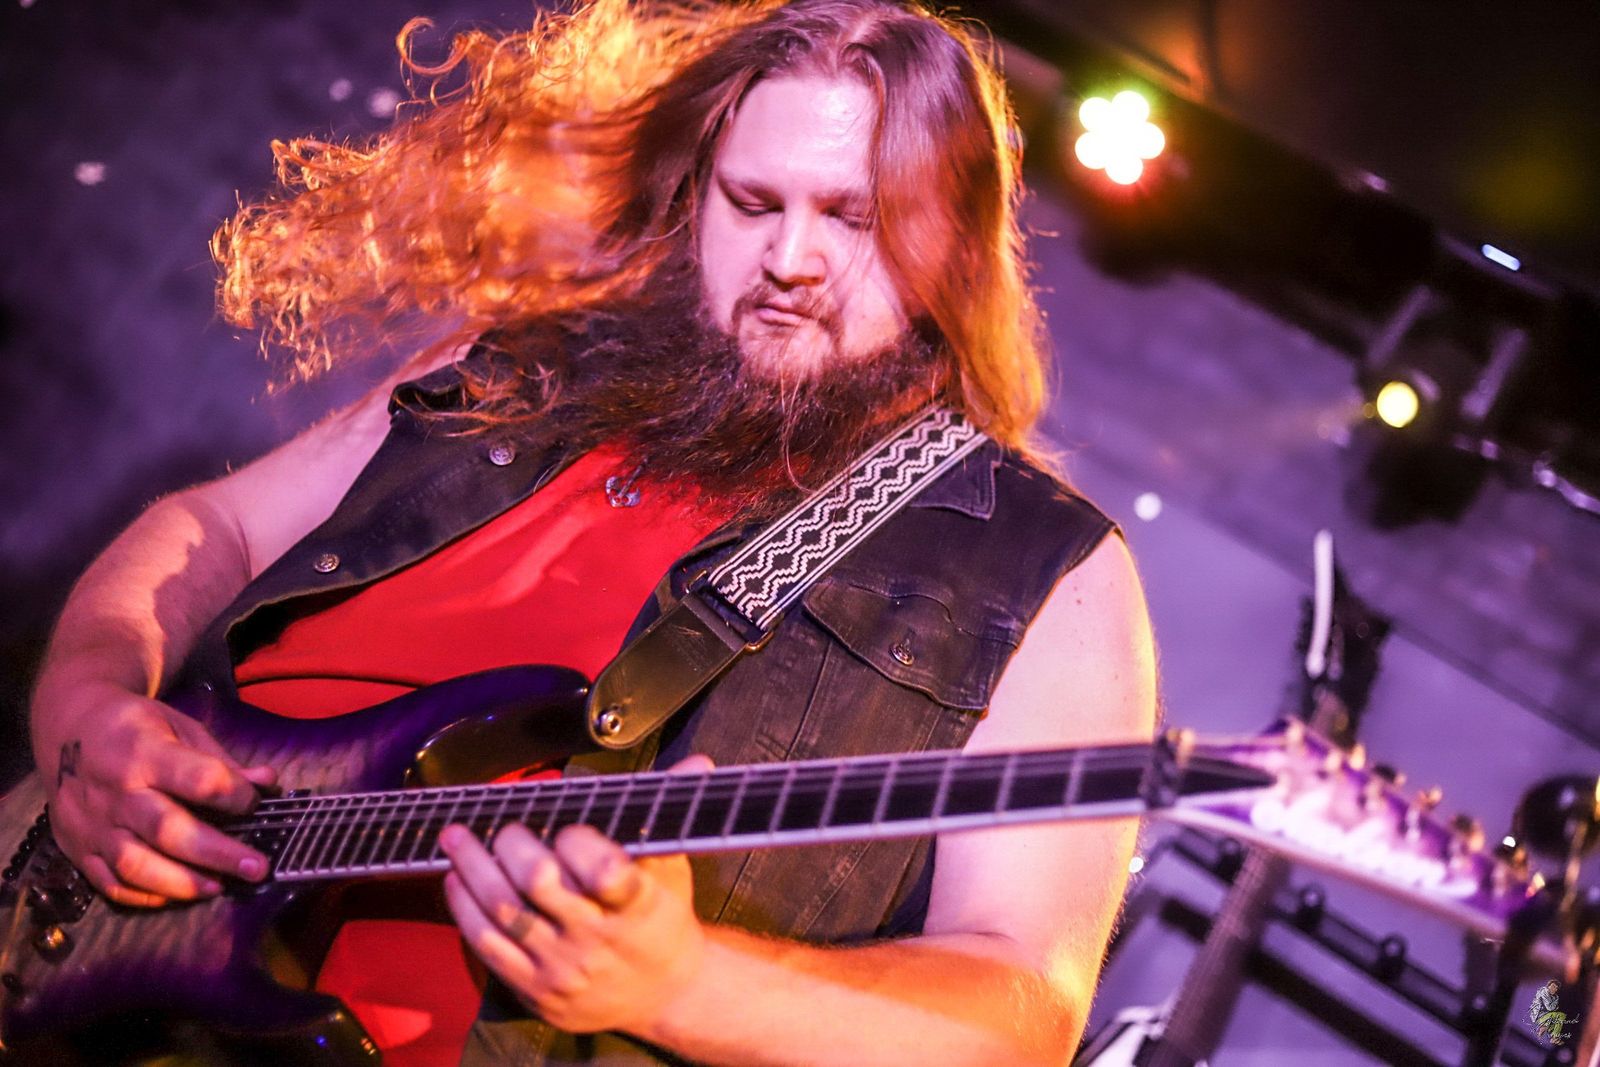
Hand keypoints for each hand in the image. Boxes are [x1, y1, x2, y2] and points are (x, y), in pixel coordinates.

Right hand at [40, 682, 276, 907]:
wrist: (68, 727)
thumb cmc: (134, 726)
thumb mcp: (179, 726)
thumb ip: (220, 760)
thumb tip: (266, 782)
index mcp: (144, 752)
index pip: (199, 779)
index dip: (235, 794)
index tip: (255, 802)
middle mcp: (116, 792)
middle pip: (168, 830)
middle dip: (217, 853)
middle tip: (257, 868)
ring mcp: (92, 824)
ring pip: (135, 865)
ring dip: (182, 883)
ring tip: (218, 886)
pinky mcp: (77, 848)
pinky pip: (109, 883)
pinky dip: (144, 896)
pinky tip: (176, 894)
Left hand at [440, 755, 712, 1035]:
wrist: (663, 994)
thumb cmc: (663, 920)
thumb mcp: (674, 869)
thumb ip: (668, 816)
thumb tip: (699, 766)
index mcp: (638, 905)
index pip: (607, 872)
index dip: (580, 845)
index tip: (569, 828)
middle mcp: (598, 937)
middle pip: (540, 882)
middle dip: (514, 844)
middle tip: (506, 828)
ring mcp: (562, 966)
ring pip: (504, 910)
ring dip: (473, 866)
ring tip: (457, 837)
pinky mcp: (534, 989)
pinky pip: (487, 946)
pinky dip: (465, 908)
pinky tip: (457, 879)